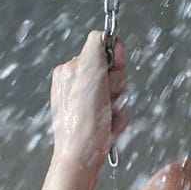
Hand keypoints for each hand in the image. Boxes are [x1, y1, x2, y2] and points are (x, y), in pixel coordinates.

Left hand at [50, 31, 128, 167]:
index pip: (104, 52)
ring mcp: (86, 104)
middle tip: (107, 100)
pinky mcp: (95, 121)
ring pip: (119, 94)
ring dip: (119, 106)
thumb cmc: (83, 118)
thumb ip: (97, 46)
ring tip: (107, 117)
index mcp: (70, 69)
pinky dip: (118, 120)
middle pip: (115, 73)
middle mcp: (77, 84)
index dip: (116, 60)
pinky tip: (107, 128)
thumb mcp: (89, 71)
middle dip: (118, 87)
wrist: (82, 155)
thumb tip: (104, 34)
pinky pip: (118, 113)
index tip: (118, 65)